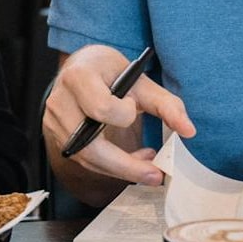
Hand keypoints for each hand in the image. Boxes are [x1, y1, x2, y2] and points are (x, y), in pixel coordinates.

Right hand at [41, 44, 195, 188]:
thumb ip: (165, 104)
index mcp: (79, 77)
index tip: (133, 105)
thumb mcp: (138, 79)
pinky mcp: (56, 136)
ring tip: (147, 166)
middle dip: (126, 165)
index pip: (101, 108)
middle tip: (156, 175)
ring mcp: (53, 121)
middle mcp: (59, 100)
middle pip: (89, 146)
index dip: (123, 113)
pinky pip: (84, 160)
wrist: (82, 66)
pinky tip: (129, 160)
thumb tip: (188, 131)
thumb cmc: (110, 71)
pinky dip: (110, 166)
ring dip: (120, 168)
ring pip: (87, 159)